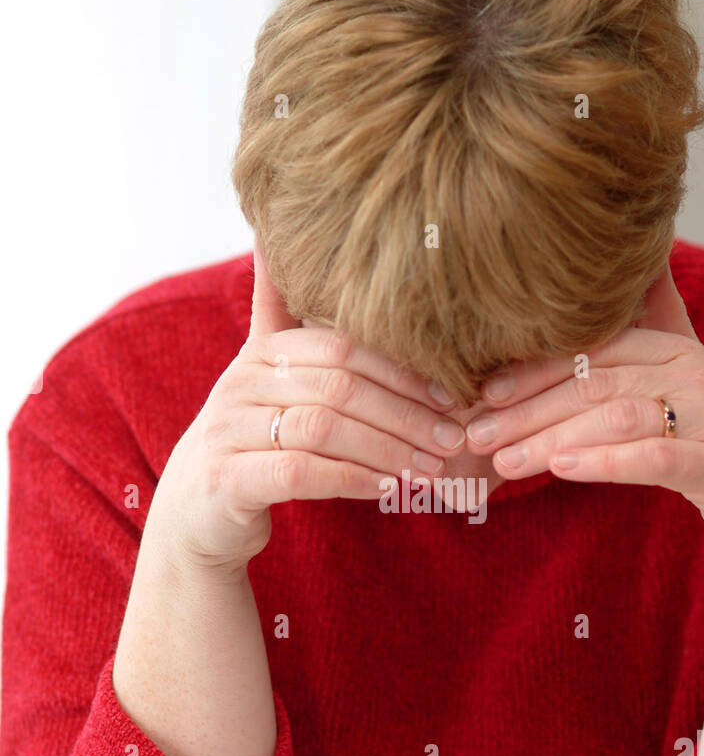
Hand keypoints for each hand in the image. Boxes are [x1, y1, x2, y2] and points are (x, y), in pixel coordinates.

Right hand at [146, 239, 466, 572]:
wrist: (197, 514)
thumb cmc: (253, 444)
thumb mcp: (271, 383)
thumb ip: (287, 321)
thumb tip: (285, 242)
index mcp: (262, 352)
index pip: (342, 346)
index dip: (402, 370)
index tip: (452, 397)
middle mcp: (241, 382)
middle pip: (339, 385)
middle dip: (406, 414)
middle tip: (453, 440)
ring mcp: (229, 429)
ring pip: (324, 428)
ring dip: (388, 450)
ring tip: (431, 468)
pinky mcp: (227, 478)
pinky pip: (299, 471)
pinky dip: (351, 479)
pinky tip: (387, 489)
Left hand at [465, 264, 703, 572]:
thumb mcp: (679, 388)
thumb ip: (644, 340)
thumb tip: (621, 279)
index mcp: (673, 348)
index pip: (589, 349)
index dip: (530, 369)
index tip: (480, 393)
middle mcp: (695, 371)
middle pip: (594, 381)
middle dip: (527, 408)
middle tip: (477, 435)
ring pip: (616, 416)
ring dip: (552, 437)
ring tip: (504, 461)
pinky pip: (655, 456)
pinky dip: (604, 461)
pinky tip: (562, 470)